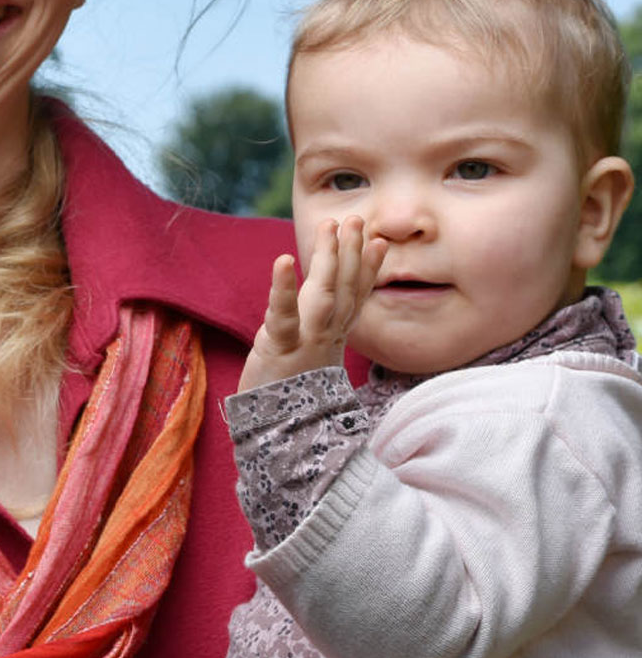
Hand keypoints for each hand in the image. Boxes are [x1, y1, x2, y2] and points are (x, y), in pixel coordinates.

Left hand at [238, 217, 386, 391]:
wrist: (279, 438)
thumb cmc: (291, 395)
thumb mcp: (313, 360)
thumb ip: (323, 334)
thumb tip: (335, 311)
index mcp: (333, 340)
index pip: (356, 299)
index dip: (367, 270)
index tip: (379, 242)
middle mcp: (326, 338)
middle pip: (344, 291)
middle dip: (351, 254)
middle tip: (356, 219)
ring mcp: (305, 343)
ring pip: (323, 296)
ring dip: (329, 260)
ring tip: (331, 228)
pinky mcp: (279, 350)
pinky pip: (283, 316)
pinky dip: (283, 288)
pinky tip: (282, 261)